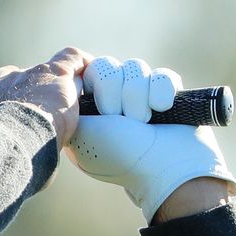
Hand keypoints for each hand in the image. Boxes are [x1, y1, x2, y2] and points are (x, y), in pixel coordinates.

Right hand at [0, 47, 85, 145]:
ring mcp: (27, 76)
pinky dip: (82, 64)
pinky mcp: (55, 74)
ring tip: (64, 109)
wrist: (10, 143)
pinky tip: (89, 73)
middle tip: (34, 119)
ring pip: (41, 75)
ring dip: (50, 89)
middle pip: (8, 78)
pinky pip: (71, 59)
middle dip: (19, 95)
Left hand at [65, 56, 235, 221]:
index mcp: (87, 110)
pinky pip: (162, 75)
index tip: (102, 108)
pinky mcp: (167, 95)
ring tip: (143, 121)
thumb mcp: (81, 133)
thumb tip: (73, 79)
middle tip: (120, 119)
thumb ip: (67, 105)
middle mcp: (112, 100)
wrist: (167, 170)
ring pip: (135, 67)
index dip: (94, 84)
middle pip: (108, 65)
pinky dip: (161, 91)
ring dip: (137, 95)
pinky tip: (162, 108)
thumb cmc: (120, 154)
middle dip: (114, 92)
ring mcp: (140, 97)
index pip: (83, 71)